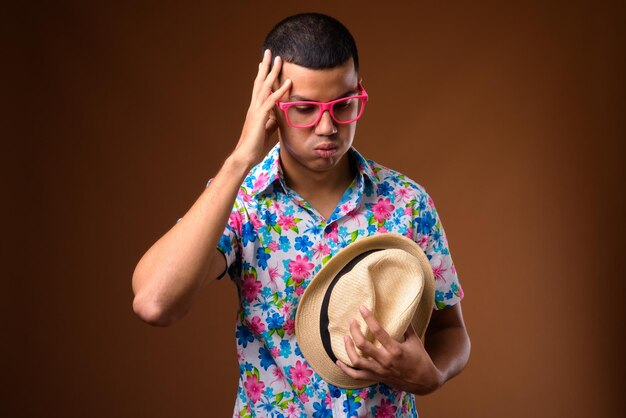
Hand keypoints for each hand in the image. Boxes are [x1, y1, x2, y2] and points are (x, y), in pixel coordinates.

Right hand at [231, 49, 291, 167]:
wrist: (244, 156)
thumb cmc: (253, 146)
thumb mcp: (265, 131)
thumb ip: (271, 122)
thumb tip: (277, 117)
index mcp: (255, 109)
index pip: (259, 88)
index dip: (262, 74)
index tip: (265, 62)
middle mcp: (254, 107)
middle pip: (260, 81)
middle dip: (265, 66)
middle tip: (269, 52)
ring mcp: (256, 111)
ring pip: (264, 87)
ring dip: (272, 72)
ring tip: (279, 59)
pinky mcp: (260, 117)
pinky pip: (271, 101)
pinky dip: (280, 91)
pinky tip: (288, 82)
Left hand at [336, 306, 443, 394]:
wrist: (424, 382)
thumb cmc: (421, 359)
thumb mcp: (415, 341)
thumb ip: (407, 326)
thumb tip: (403, 310)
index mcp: (396, 350)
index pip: (378, 332)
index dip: (369, 318)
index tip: (362, 308)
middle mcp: (385, 361)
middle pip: (363, 345)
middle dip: (354, 331)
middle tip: (352, 321)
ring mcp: (379, 371)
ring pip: (357, 361)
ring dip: (348, 348)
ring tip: (345, 337)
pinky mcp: (376, 378)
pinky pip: (357, 376)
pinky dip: (346, 369)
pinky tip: (339, 361)